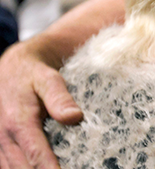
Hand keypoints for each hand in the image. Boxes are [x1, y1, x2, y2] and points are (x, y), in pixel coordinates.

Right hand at [0, 41, 82, 167]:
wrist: (12, 70)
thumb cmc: (33, 75)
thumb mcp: (48, 79)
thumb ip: (60, 98)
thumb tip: (74, 117)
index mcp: (19, 121)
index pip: (36, 155)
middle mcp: (5, 136)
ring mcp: (0, 144)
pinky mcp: (1, 147)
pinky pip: (9, 166)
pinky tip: (47, 167)